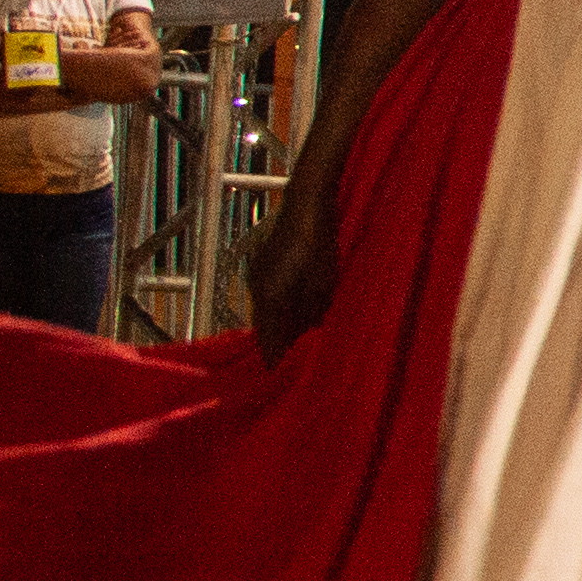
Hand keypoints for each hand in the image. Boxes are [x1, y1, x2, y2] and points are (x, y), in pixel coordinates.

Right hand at [241, 187, 337, 350]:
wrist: (306, 204)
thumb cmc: (319, 244)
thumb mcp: (324, 282)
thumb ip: (313, 310)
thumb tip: (309, 332)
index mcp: (271, 296)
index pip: (268, 337)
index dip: (274, 357)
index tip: (278, 375)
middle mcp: (258, 288)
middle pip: (265, 325)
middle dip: (277, 342)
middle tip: (289, 362)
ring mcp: (258, 274)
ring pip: (266, 309)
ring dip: (278, 324)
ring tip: (294, 341)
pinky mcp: (263, 264)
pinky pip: (268, 294)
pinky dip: (279, 307)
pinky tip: (293, 311)